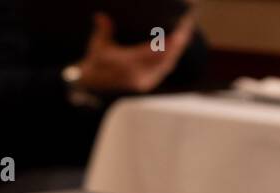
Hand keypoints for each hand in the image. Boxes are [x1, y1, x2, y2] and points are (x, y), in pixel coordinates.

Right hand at [74, 12, 194, 93]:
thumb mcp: (97, 47)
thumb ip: (103, 30)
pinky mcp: (147, 84)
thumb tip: (100, 16)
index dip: (170, 42)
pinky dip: (172, 57)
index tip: (180, 30)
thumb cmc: (95, 65)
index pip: (155, 52)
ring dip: (178, 49)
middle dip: (179, 41)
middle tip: (187, 24)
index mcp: (128, 66)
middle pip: (166, 57)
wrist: (92, 89)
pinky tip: (178, 47)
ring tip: (185, 32)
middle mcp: (139, 75)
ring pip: (168, 64)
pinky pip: (164, 70)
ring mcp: (144, 81)